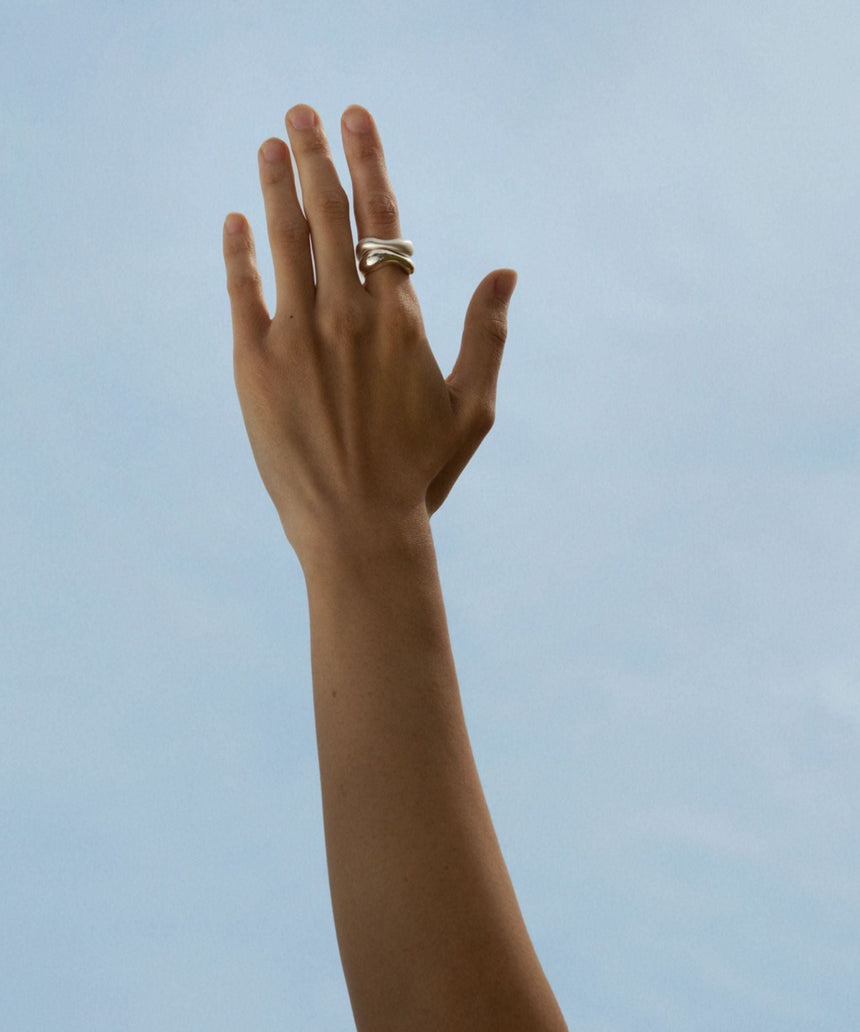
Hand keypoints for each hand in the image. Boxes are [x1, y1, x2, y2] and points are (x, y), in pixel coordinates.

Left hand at [223, 104, 515, 569]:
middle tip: (302, 111)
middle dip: (315, 153)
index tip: (356, 118)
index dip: (369, 159)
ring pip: (283, 239)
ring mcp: (296, 336)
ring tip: (270, 144)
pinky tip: (234, 220)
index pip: (382, 218)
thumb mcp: (472, 407)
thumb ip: (488, 334)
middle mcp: (346, 314)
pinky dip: (237, 251)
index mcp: (399, 317)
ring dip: (274, 184)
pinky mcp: (254, 365)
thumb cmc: (421, 471)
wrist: (358, 527)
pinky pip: (242, 291)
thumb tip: (506, 271)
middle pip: (327, 212)